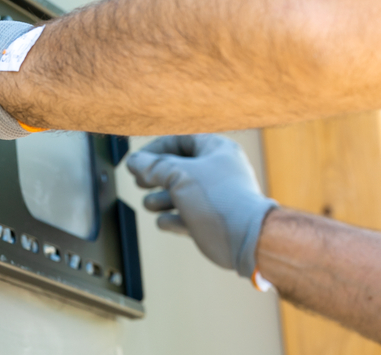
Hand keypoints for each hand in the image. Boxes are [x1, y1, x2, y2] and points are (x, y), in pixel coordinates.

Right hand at [126, 134, 276, 276]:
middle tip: (140, 182)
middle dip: (156, 176)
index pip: (180, 139)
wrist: (247, 240)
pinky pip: (184, 216)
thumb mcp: (178, 175)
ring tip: (151, 204)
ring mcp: (214, 197)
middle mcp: (217, 171)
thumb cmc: (219, 201)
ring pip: (179, 193)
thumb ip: (152, 166)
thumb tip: (133, 162)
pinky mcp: (211, 221)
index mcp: (216, 150)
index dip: (156, 148)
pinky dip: (173, 220)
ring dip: (160, 199)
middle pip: (177, 167)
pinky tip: (167, 222)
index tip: (139, 160)